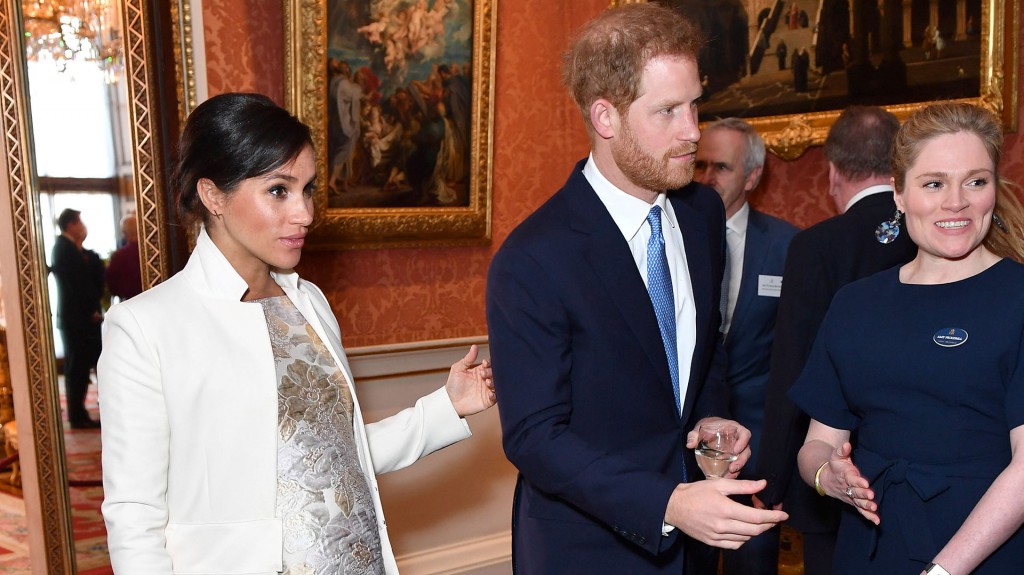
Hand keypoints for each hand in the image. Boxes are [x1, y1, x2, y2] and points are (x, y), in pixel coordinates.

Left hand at [445, 344, 494, 416]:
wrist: (450, 402)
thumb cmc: (453, 385)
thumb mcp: (458, 369)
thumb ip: (468, 359)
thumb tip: (474, 346)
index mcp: (480, 371)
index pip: (489, 365)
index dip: (489, 363)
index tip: (484, 364)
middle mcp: (485, 380)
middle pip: (495, 373)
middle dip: (491, 372)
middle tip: (483, 374)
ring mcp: (487, 390)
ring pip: (497, 385)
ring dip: (494, 383)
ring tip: (487, 383)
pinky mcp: (488, 401)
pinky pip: (496, 398)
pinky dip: (495, 395)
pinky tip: (490, 394)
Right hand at [664, 479, 787, 548]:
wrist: (674, 506)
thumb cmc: (697, 492)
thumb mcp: (719, 484)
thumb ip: (743, 485)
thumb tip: (762, 484)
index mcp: (726, 509)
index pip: (756, 517)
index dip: (773, 517)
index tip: (784, 515)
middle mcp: (723, 525)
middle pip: (754, 530)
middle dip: (768, 524)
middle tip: (773, 518)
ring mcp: (717, 536)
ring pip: (746, 539)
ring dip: (756, 531)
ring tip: (757, 521)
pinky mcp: (712, 542)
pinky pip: (734, 545)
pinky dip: (744, 539)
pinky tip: (743, 531)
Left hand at [687, 417, 751, 477]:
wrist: (707, 430)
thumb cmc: (706, 427)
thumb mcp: (699, 428)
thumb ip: (693, 435)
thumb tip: (690, 444)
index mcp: (734, 429)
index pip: (745, 434)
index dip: (743, 442)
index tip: (736, 450)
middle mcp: (738, 439)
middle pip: (746, 450)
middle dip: (741, 460)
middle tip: (732, 468)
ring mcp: (737, 449)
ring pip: (743, 459)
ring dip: (738, 468)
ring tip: (730, 475)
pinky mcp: (733, 457)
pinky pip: (737, 464)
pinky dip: (734, 471)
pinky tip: (727, 477)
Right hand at [821, 442, 878, 524]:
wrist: (826, 479)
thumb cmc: (835, 466)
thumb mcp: (836, 456)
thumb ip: (842, 450)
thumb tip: (846, 444)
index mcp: (845, 475)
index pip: (851, 479)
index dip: (858, 481)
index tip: (865, 483)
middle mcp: (848, 488)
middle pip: (855, 492)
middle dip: (863, 494)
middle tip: (870, 495)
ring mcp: (851, 496)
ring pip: (858, 502)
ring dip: (866, 506)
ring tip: (873, 507)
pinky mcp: (854, 502)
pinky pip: (861, 510)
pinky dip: (868, 516)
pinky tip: (876, 521)